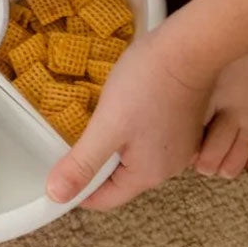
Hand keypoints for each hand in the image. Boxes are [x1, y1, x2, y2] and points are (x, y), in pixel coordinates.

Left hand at [46, 28, 216, 210]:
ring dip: (114, 144)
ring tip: (99, 119)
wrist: (190, 46)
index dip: (79, 189)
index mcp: (148, 174)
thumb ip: (82, 163)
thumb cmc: (148, 84)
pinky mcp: (184, 124)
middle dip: (96, 163)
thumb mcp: (107, 126)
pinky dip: (132, 130)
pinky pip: (150, 139)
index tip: (59, 167)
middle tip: (76, 135)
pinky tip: (124, 108)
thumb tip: (57, 196)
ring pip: (135, 157)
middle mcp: (169, 167)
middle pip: (121, 179)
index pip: (105, 199)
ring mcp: (181, 145)